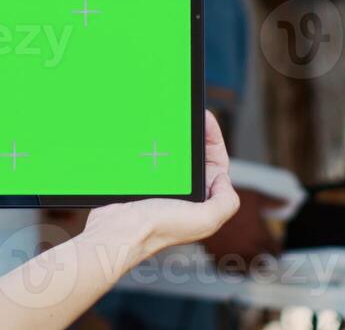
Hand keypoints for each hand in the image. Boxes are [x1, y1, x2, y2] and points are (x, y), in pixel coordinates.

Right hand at [88, 111, 241, 259]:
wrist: (118, 231)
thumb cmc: (158, 229)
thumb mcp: (206, 220)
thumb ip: (226, 202)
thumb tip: (223, 179)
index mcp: (202, 202)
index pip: (217, 164)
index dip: (214, 140)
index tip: (205, 119)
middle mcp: (186, 195)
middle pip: (197, 156)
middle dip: (196, 133)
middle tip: (190, 113)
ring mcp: (164, 188)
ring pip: (175, 155)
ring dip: (175, 138)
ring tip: (173, 119)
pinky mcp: (143, 182)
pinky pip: (153, 157)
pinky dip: (153, 144)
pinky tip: (151, 133)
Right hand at [201, 187, 282, 272]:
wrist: (202, 205)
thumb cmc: (231, 200)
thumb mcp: (254, 197)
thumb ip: (272, 202)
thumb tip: (287, 203)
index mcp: (260, 236)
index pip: (274, 249)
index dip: (276, 248)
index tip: (276, 247)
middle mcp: (248, 249)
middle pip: (262, 263)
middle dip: (265, 260)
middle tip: (266, 259)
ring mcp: (232, 255)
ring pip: (246, 269)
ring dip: (251, 266)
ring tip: (252, 264)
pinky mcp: (217, 257)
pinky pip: (228, 269)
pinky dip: (232, 268)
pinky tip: (233, 265)